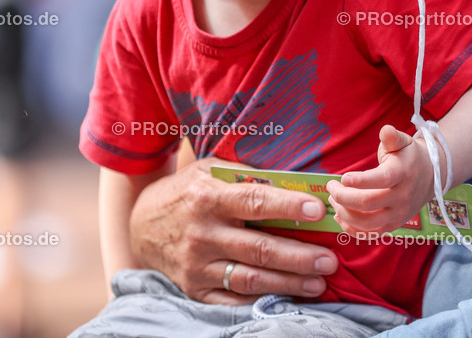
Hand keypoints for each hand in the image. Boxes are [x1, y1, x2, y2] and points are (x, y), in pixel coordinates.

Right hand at [128, 156, 338, 303]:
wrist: (141, 223)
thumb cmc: (188, 191)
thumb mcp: (210, 171)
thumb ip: (247, 176)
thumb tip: (296, 184)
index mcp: (208, 197)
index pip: (254, 202)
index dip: (287, 207)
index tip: (317, 211)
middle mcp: (202, 233)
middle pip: (259, 248)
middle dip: (299, 257)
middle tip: (330, 260)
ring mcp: (197, 265)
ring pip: (251, 278)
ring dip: (289, 283)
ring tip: (319, 283)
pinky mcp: (195, 289)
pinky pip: (234, 300)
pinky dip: (264, 300)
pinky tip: (289, 297)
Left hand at [327, 125, 437, 233]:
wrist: (431, 177)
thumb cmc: (408, 156)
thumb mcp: (403, 142)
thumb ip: (392, 137)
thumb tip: (385, 130)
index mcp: (403, 173)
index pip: (382, 179)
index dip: (361, 180)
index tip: (343, 177)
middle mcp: (402, 197)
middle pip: (368, 203)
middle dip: (342, 196)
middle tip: (331, 185)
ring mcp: (398, 214)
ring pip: (366, 222)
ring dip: (343, 212)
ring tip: (333, 199)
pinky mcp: (394, 225)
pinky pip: (370, 234)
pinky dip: (352, 229)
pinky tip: (340, 216)